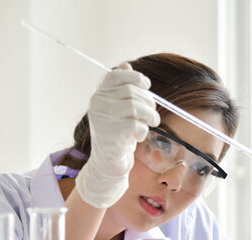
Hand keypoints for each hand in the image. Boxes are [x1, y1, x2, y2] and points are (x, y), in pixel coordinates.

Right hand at [76, 62, 159, 207]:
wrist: (107, 164)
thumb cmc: (116, 135)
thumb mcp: (117, 109)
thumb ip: (121, 89)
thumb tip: (126, 63)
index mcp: (99, 96)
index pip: (116, 75)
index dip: (134, 77)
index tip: (147, 85)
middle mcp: (98, 104)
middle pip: (131, 92)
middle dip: (148, 101)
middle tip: (153, 114)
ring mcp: (103, 118)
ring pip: (136, 107)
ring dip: (150, 115)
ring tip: (151, 123)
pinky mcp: (112, 133)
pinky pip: (136, 124)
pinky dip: (143, 130)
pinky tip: (139, 136)